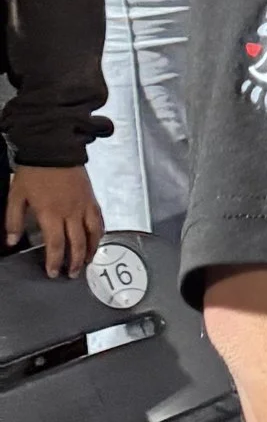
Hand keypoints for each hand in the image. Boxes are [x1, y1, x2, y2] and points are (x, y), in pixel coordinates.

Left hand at [7, 162, 101, 277]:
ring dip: (90, 251)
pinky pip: (100, 220)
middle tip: (71, 274)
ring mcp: (84, 205)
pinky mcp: (92, 198)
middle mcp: (71, 212)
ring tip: (87, 262)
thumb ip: (13, 220)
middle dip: (75, 262)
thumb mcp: (16, 195)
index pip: (56, 244)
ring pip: (93, 234)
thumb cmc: (34, 171)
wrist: (54, 148)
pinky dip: (100, 233)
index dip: (55, 261)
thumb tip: (12, 241)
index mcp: (51, 213)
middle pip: (77, 243)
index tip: (53, 272)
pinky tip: (97, 239)